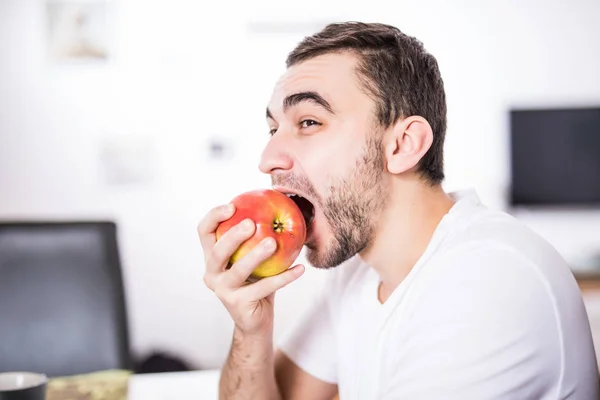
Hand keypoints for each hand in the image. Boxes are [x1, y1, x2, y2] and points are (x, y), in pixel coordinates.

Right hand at [198, 203, 304, 334]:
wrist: (255, 319)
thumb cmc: (256, 281)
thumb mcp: (254, 256)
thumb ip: (258, 235)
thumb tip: (280, 204)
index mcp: (212, 257)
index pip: (204, 232)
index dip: (214, 216)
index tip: (233, 205)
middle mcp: (212, 272)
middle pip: (217, 251)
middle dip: (233, 235)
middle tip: (252, 223)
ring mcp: (223, 290)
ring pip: (238, 270)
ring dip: (256, 255)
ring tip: (273, 243)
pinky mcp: (237, 304)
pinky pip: (264, 287)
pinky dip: (284, 277)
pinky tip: (300, 268)